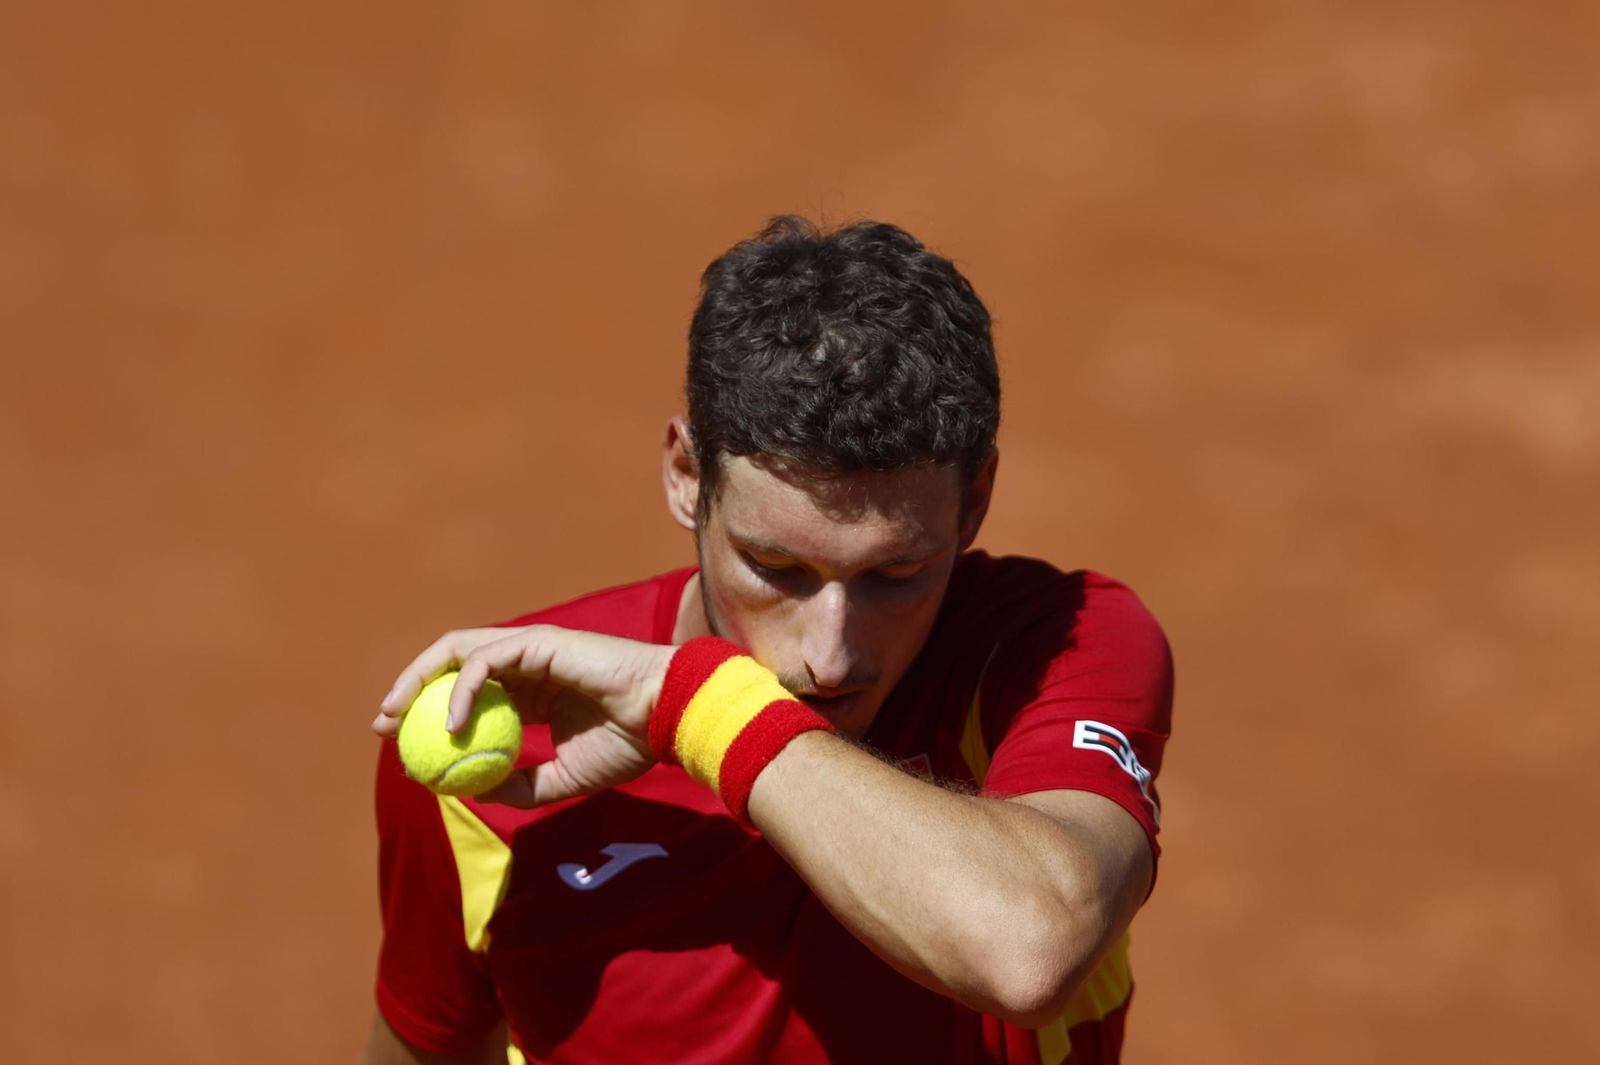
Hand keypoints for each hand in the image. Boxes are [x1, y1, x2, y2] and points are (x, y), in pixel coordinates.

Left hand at [371, 625, 676, 807]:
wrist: (664, 718)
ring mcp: (531, 647)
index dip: (430, 714)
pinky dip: (462, 689)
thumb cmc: (627, 746)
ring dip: (419, 679)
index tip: (401, 746)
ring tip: (396, 715)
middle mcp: (526, 663)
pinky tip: (454, 724)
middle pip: (451, 664)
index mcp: (532, 690)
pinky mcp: (538, 641)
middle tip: (383, 724)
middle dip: (410, 689)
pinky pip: (485, 661)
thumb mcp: (563, 778)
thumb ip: (520, 784)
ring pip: (458, 651)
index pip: (468, 694)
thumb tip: (473, 792)